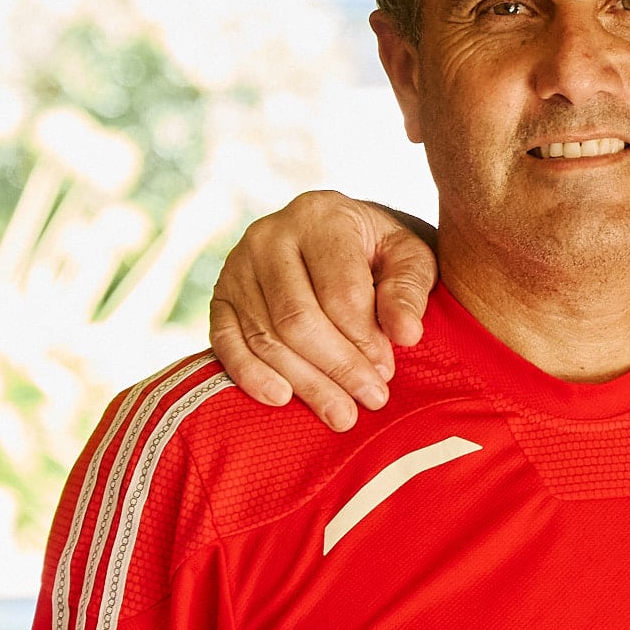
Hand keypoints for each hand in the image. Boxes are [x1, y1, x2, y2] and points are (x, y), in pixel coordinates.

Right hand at [206, 192, 439, 429]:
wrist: (336, 238)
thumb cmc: (379, 252)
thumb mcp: (409, 257)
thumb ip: (409, 290)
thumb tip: (406, 335)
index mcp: (321, 216)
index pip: (340, 291)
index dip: (364, 339)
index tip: (387, 373)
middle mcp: (270, 235)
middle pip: (298, 318)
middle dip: (337, 367)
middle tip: (370, 400)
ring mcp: (237, 265)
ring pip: (265, 336)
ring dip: (304, 381)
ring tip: (341, 414)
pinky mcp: (219, 296)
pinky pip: (226, 341)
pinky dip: (250, 374)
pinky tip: (280, 398)